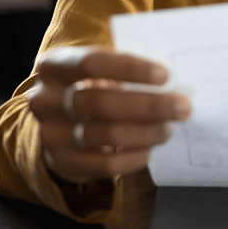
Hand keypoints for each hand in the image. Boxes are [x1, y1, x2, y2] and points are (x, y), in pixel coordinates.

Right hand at [27, 46, 192, 184]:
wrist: (60, 126)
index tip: (164, 75)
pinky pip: (105, 165)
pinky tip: (150, 149)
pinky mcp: (61, 162)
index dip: (130, 68)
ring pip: (106, 135)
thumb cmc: (92, 88)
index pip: (91, 63)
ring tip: (168, 128)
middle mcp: (45, 99)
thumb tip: (174, 81)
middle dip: (149, 105)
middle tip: (182, 106)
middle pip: (101, 102)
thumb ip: (126, 71)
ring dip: (146, 132)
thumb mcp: (99, 72)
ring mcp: (49, 133)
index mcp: (54, 66)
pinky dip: (134, 157)